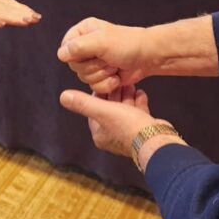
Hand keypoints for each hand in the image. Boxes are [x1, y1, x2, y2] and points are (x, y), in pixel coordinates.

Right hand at [57, 17, 150, 93]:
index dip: (76, 56)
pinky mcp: (100, 75)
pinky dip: (106, 84)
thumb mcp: (101, 42)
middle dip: (94, 67)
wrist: (147, 57)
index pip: (65, 48)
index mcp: (83, 32)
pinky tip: (116, 77)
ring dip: (102, 75)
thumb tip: (60, 54)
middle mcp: (85, 46)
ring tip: (114, 66)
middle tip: (108, 59)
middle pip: (75, 66)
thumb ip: (78, 47)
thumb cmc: (128, 44)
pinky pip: (93, 86)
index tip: (91, 53)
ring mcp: (93, 62)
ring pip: (84, 78)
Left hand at [60, 85, 175, 161]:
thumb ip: (83, 103)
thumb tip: (63, 96)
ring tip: (130, 83)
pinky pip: (139, 113)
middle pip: (110, 109)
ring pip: (125, 110)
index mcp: (100, 134)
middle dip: (114, 93)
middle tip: (118, 80)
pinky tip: (140, 92)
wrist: (155, 138)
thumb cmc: (128, 126)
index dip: (98, 94)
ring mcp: (129, 134)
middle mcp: (113, 136)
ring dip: (127, 96)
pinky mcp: (143, 130)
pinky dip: (139, 102)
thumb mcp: (103, 111)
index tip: (103, 81)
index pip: (94, 109)